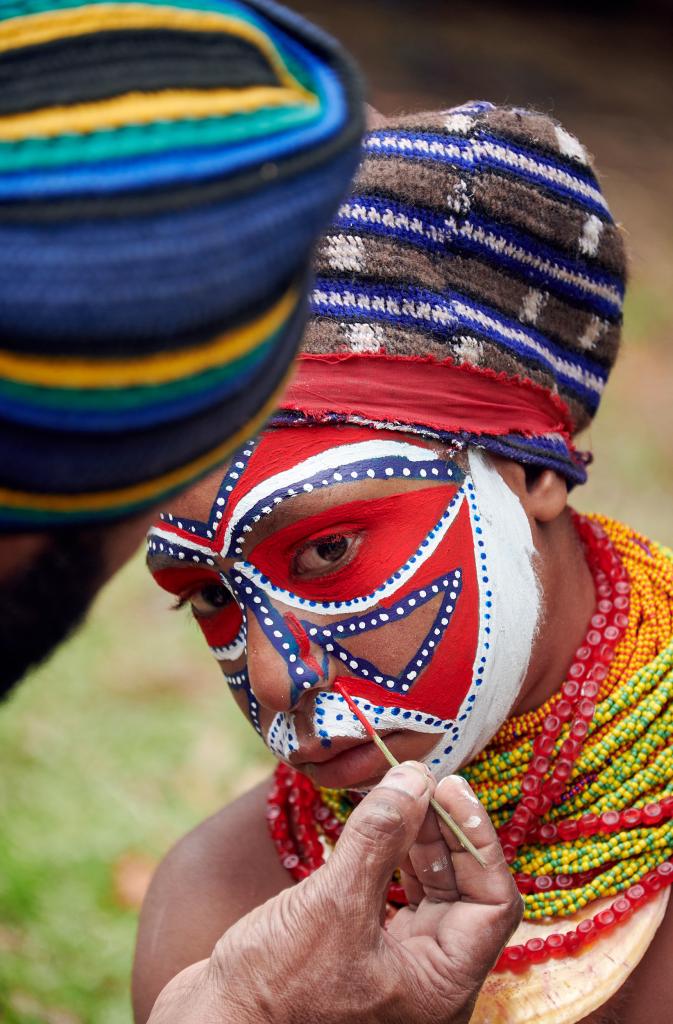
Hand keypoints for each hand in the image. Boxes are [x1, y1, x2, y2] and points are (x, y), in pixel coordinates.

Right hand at [148, 763, 521, 1023]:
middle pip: (463, 892)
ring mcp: (395, 970)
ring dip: (417, 839)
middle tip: (420, 780)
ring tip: (396, 793)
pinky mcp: (361, 954)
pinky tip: (372, 823)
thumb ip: (380, 836)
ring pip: (429, 892)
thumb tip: (417, 778)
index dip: (477, 838)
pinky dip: (389, 857)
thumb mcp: (333, 903)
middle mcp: (427, 982)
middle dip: (443, 831)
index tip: (448, 786)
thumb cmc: (273, 989)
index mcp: (441, 987)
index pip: (493, 903)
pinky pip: (394, 897)